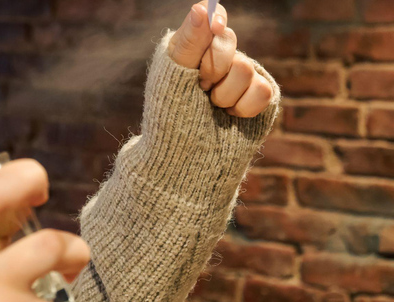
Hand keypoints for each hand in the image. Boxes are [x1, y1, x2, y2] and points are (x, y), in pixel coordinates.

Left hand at [168, 1, 272, 117]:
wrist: (184, 153)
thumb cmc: (171, 115)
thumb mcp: (173, 76)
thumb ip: (189, 42)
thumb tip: (202, 8)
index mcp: (194, 46)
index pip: (212, 16)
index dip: (216, 18)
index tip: (216, 28)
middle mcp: (219, 56)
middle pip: (229, 42)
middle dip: (211, 70)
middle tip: (199, 88)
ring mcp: (240, 76)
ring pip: (245, 68)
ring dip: (224, 95)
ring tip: (212, 106)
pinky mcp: (257, 97)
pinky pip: (263, 91)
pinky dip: (243, 108)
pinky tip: (229, 115)